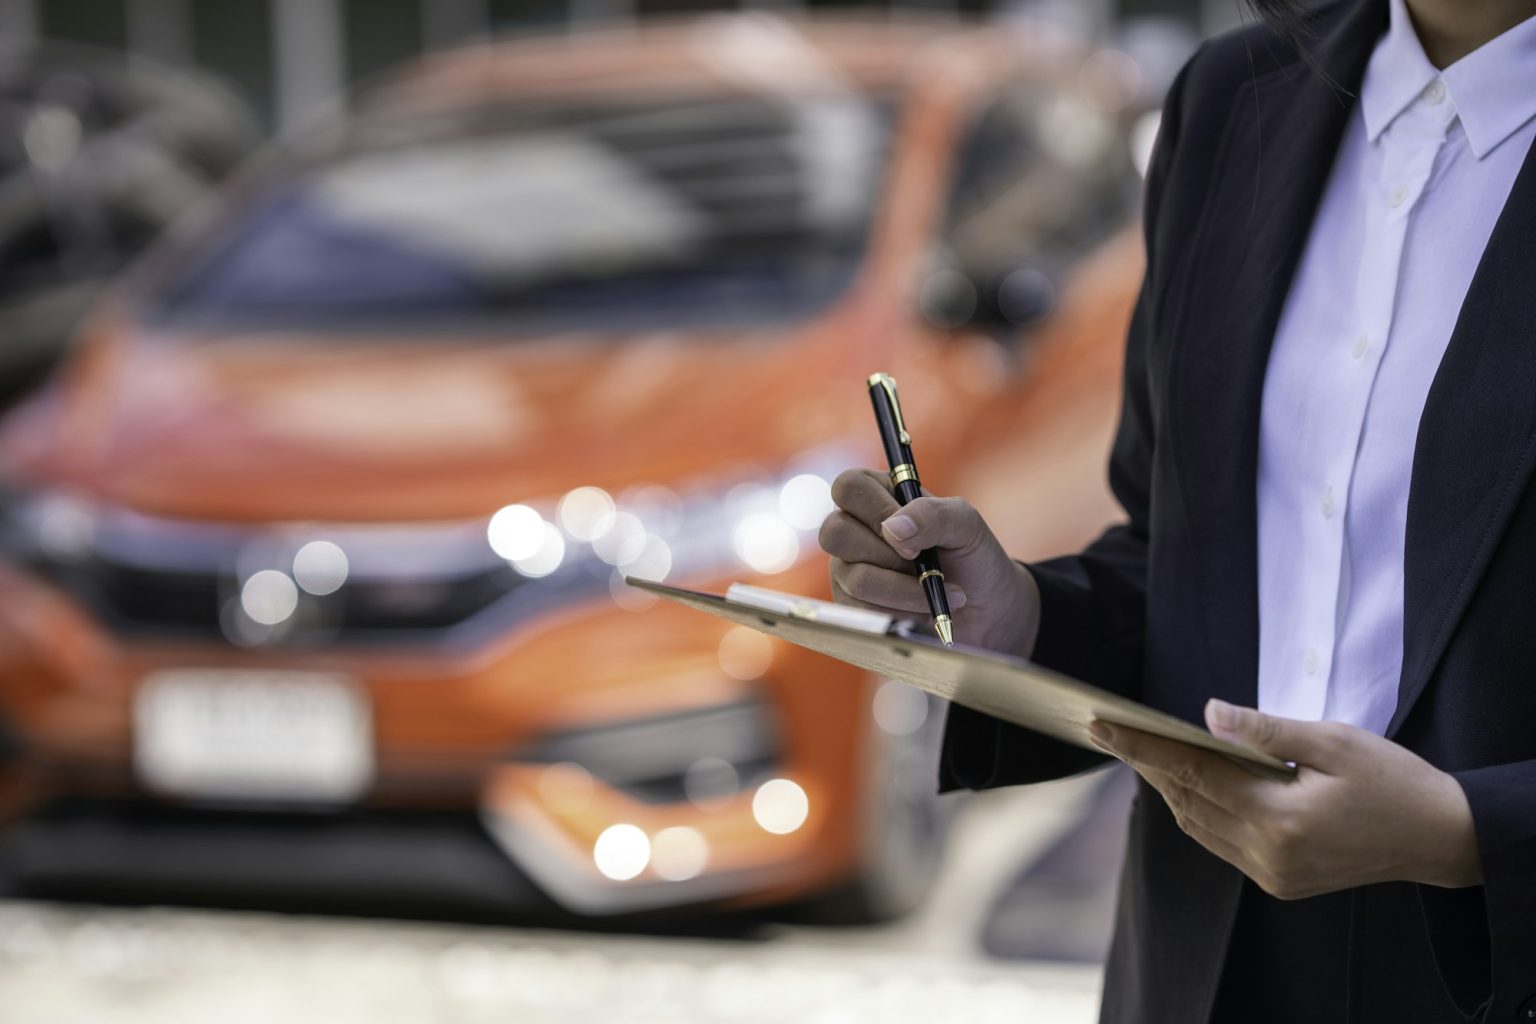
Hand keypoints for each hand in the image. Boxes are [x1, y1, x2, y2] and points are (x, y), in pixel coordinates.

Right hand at [819, 468, 1039, 656]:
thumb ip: (933, 514)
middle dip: (888, 556)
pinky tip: (925, 611)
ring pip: (856, 578)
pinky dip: (903, 613)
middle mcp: (854, 531)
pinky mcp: (852, 608)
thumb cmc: (972, 557)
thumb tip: (892, 528)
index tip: (911, 534)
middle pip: (834, 533)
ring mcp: (848, 570)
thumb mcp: (965, 524)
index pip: (848, 487)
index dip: (875, 510)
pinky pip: (863, 613)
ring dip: (906, 590)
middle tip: (922, 562)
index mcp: (876, 496)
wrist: (986, 609)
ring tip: (939, 591)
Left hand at [1090, 699, 1482, 898]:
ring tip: (1138, 750)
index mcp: (1280, 819)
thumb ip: (1266, 730)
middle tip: (1106, 730)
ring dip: (1168, 788)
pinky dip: (1198, 810)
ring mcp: (1271, 875)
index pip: (1192, 774)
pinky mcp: (1279, 883)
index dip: (1143, 747)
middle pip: (1186, 800)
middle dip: (1145, 763)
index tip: (1102, 724)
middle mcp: (1267, 855)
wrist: (1440, 838)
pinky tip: (1185, 783)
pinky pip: (1220, 843)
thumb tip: (1209, 714)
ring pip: (1197, 825)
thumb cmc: (1393, 780)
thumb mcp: (1334, 741)